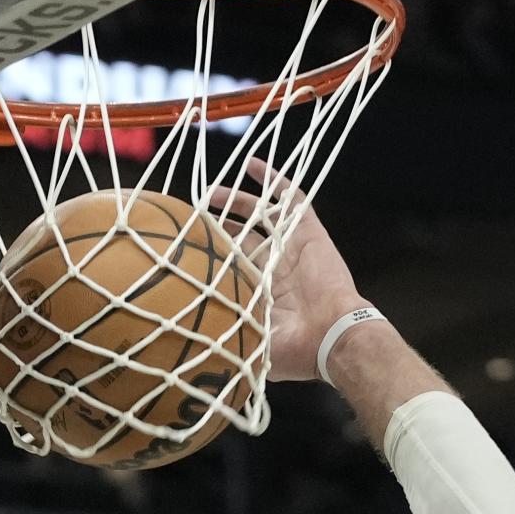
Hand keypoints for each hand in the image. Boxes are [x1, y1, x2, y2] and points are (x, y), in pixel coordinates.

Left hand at [211, 160, 366, 381]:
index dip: (209, 254)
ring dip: (237, 200)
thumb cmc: (294, 349)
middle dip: (217, 225)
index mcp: (259, 292)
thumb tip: (191, 343)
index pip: (229, 265)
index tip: (183, 246)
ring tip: (211, 193)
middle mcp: (274, 266)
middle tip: (193, 214)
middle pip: (240, 236)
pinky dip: (274, 179)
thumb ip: (229, 335)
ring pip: (260, 215)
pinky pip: (291, 198)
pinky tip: (252, 164)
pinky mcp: (309, 232)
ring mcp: (291, 248)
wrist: (331, 337)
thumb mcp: (252, 345)